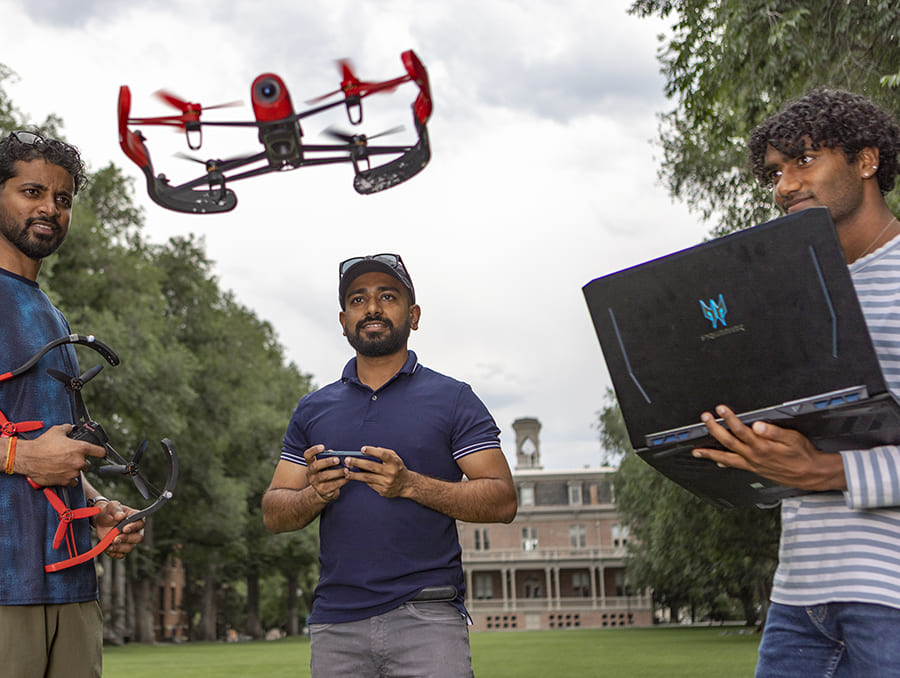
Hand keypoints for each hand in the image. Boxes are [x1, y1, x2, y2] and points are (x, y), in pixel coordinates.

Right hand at [17, 425, 105, 486]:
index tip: (99, 453)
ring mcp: (73, 472)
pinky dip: (69, 479)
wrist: (28, 458)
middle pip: (88, 464)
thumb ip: (68, 428)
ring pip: (79, 472)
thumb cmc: (42, 445)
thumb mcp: (57, 431)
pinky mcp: (65, 481)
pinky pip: (73, 482)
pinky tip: (62, 473)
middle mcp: (79, 461)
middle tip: (70, 458)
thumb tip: (71, 428)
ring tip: (62, 465)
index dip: (100, 452)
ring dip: (73, 470)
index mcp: (80, 448)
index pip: (100, 452)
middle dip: (81, 461)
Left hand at [92, 500, 144, 558]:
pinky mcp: (121, 547)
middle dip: (126, 539)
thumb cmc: (108, 511)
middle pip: (138, 538)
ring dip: (119, 548)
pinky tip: (107, 548)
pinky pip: (121, 555)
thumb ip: (116, 510)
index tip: (124, 529)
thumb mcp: (111, 506)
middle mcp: (135, 530)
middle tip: (115, 538)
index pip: (140, 524)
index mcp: (136, 518)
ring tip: (109, 545)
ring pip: (130, 548)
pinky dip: (114, 553)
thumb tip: (121, 516)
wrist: (99, 519)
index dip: (134, 527)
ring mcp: (129, 540)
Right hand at [303, 445, 349, 502]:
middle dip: (327, 462)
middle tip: (338, 460)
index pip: (307, 455)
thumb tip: (334, 452)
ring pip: (325, 476)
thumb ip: (330, 458)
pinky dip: (341, 481)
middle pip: (316, 466)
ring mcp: (315, 483)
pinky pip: (332, 485)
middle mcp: (310, 473)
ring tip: (346, 470)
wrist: (325, 492)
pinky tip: (347, 478)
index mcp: (311, 464)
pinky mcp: (322, 491)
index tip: (323, 447)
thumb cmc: (328, 474)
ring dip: (337, 472)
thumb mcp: (327, 467)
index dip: (313, 450)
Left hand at [345, 446, 411, 497]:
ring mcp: (386, 482)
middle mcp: (391, 472)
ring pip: (367, 478)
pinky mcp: (383, 490)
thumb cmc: (398, 468)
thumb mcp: (395, 458)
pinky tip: (355, 477)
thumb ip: (384, 452)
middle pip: (371, 466)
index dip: (372, 451)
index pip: (383, 454)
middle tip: (347, 460)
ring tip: (346, 472)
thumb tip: (369, 450)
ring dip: (355, 474)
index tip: (362, 449)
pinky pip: (370, 484)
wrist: (406, 485)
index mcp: (394, 462)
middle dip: (357, 463)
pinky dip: (361, 480)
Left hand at [692, 405, 845, 490]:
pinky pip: (735, 466)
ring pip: (726, 458)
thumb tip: (758, 425)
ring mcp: (752, 464)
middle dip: (714, 429)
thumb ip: (774, 432)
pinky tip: (717, 462)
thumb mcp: (792, 439)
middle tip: (705, 418)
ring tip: (696, 451)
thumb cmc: (803, 454)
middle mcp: (754, 456)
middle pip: (728, 442)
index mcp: (762, 447)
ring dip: (710, 453)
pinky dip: (724, 463)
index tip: (720, 409)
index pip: (741, 430)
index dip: (729, 419)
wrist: (810, 474)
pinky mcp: (754, 469)